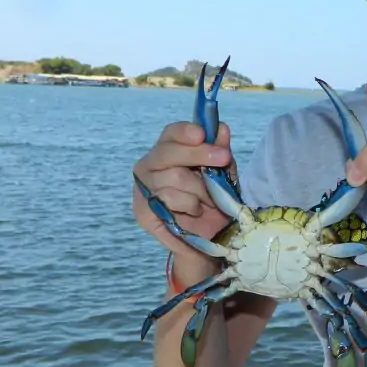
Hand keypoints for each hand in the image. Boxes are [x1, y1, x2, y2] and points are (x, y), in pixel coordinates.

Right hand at [132, 121, 235, 270]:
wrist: (209, 237)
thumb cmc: (213, 199)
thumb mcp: (223, 173)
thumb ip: (220, 151)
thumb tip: (221, 128)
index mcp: (167, 151)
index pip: (170, 134)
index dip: (184, 131)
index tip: (202, 133)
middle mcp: (148, 166)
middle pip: (168, 153)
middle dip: (199, 154)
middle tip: (224, 158)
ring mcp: (142, 189)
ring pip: (172, 178)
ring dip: (200, 189)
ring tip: (209, 199)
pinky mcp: (142, 212)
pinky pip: (168, 201)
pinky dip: (189, 205)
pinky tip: (196, 209)